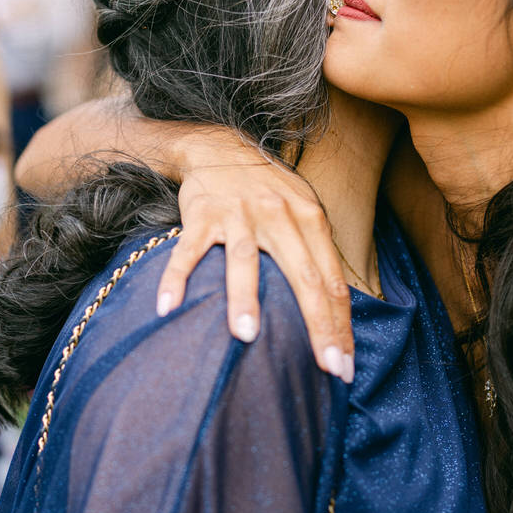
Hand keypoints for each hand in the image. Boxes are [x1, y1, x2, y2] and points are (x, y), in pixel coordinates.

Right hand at [154, 133, 352, 380]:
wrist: (219, 145)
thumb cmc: (266, 188)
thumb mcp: (302, 211)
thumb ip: (316, 252)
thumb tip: (337, 308)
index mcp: (310, 219)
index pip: (331, 281)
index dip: (341, 324)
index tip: (345, 368)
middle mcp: (278, 215)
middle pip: (303, 275)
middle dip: (317, 324)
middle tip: (326, 365)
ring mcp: (238, 214)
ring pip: (244, 260)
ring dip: (244, 298)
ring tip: (247, 336)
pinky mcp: (201, 213)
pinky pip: (188, 250)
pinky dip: (176, 277)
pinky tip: (167, 307)